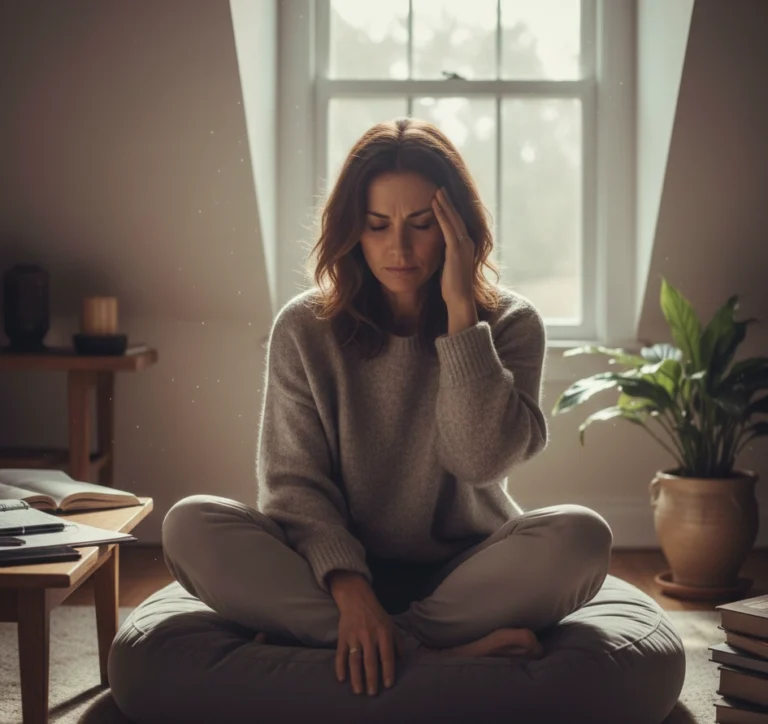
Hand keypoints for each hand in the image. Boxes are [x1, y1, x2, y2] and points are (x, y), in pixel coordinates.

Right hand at [335, 587, 405, 695]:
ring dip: (356, 677)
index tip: (388, 685)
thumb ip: (398, 642)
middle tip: (373, 693)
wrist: (356, 599)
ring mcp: (354, 637)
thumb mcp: (391, 625)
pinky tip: (341, 679)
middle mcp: (369, 636)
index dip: (388, 671)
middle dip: (371, 679)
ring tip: (359, 691)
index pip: (387, 656)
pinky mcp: (342, 637)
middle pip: (370, 661)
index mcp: (383, 633)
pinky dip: (340, 667)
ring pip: (355, 660)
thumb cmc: (377, 614)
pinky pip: (340, 654)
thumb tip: (402, 660)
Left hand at [432, 187, 476, 313]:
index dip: (450, 210)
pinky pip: (448, 228)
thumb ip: (445, 254)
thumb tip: (436, 248)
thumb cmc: (451, 286)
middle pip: (457, 217)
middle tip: (440, 188)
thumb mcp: (447, 265)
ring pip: (453, 219)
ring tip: (437, 191)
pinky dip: (442, 215)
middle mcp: (467, 243)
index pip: (457, 223)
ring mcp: (463, 246)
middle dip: (448, 202)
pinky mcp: (456, 250)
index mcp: (466, 246)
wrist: (459, 299)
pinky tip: (435, 205)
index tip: (441, 198)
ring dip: (445, 204)